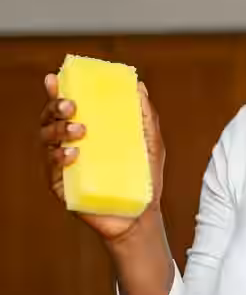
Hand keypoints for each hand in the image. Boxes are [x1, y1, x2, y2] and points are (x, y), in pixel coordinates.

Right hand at [40, 72, 165, 243]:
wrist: (142, 215)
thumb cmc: (144, 179)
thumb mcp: (150, 144)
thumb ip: (145, 115)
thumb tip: (139, 86)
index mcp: (86, 131)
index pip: (66, 107)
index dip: (56, 91)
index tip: (55, 79)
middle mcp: (70, 145)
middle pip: (49, 120)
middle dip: (55, 108)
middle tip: (71, 106)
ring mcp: (63, 166)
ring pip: (46, 140)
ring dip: (58, 130)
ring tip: (79, 131)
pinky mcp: (61, 187)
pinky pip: (51, 169)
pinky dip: (59, 158)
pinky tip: (72, 154)